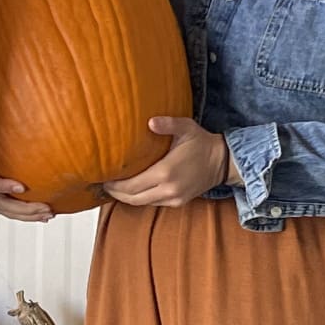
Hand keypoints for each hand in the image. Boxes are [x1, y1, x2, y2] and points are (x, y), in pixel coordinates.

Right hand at [0, 117, 54, 223]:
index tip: (21, 186)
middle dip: (23, 208)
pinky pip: (9, 210)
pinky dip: (25, 215)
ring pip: (6, 211)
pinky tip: (42, 215)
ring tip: (48, 213)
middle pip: (0, 203)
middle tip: (45, 207)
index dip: (1, 186)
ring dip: (28, 214)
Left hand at [102, 116, 233, 207]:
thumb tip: (150, 122)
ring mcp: (173, 198)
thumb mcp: (186, 127)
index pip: (131, 185)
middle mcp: (168, 189)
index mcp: (166, 172)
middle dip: (115, 193)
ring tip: (113, 187)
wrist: (222, 162)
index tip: (103, 177)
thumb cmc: (201, 143)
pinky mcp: (178, 203)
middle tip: (103, 183)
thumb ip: (167, 124)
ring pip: (141, 203)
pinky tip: (132, 190)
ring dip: (125, 197)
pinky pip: (152, 203)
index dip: (114, 184)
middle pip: (132, 198)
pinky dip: (140, 198)